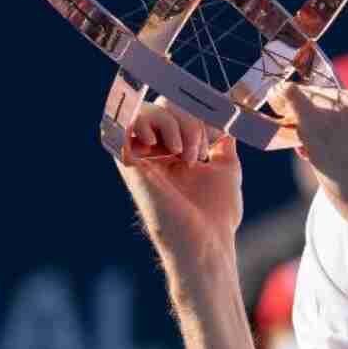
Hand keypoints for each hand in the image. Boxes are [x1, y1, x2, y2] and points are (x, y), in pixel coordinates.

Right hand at [114, 98, 242, 266]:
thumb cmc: (217, 214)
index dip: (197, 113)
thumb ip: (224, 145)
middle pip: (161, 106)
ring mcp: (141, 159)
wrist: (208, 242)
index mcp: (174, 153)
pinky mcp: (130, 166)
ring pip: (144, 111)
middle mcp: (154, 154)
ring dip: (171, 122)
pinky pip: (119, 127)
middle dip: (188, 119)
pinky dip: (141, 123)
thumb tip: (228, 124)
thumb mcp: (227, 169)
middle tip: (200, 153)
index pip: (176, 110)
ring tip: (186, 154)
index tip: (217, 134)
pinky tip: (162, 145)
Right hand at [267, 83, 347, 232]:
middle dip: (303, 105)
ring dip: (325, 107)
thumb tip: (297, 119)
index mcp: (315, 123)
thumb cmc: (344, 189)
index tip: (279, 106)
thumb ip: (304, 135)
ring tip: (331, 133)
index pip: (289, 91)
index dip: (280, 98)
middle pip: (309, 91)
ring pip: (330, 94)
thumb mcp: (312, 161)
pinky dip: (345, 109)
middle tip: (305, 124)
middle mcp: (337, 107)